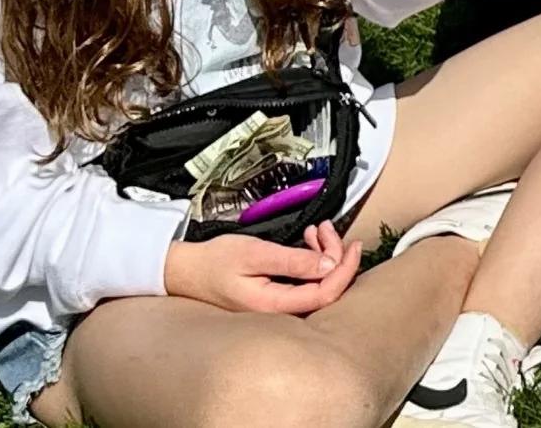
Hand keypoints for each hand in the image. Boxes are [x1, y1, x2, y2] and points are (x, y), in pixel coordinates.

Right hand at [162, 223, 360, 316]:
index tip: (353, 244)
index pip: (325, 294)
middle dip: (335, 254)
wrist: (187, 271)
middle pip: (326, 288)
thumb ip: (293, 260)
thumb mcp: (255, 254)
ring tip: (316, 229)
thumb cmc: (215, 261)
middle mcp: (278, 311)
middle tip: (325, 228)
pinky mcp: (276, 297)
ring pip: (318, 282)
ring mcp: (277, 306)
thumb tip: (330, 265)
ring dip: (324, 253)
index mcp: (272, 305)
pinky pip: (306, 281)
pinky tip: (308, 240)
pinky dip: (312, 258)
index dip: (345, 270)